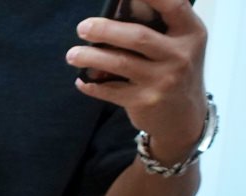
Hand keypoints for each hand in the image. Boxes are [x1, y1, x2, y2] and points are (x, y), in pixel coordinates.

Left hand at [69, 0, 207, 163]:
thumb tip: (117, 10)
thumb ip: (159, 28)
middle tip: (82, 27)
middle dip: (105, 30)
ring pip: (119, 63)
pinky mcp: (144, 101)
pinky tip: (81, 79)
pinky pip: (110, 90)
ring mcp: (162, 80)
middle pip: (137, 37)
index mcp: (191, 33)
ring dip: (90, 57)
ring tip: (72, 54)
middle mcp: (180, 55)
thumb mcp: (179, 46)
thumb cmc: (174, 71)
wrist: (183, 117)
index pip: (174, 6)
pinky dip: (91, 84)